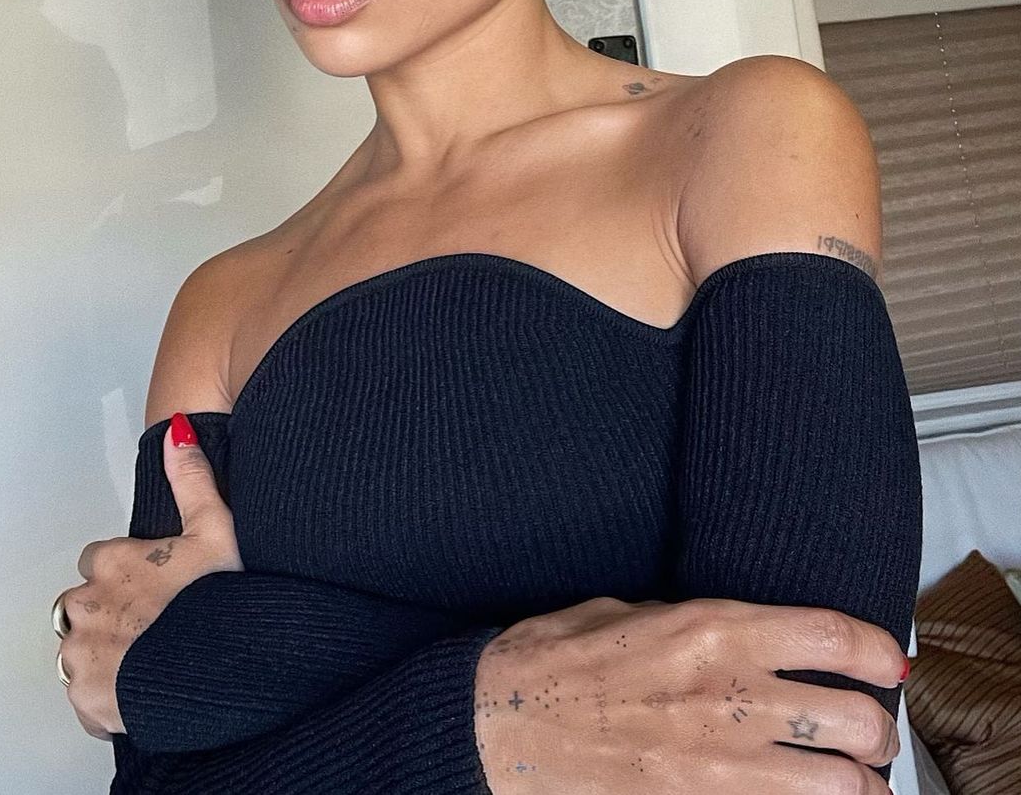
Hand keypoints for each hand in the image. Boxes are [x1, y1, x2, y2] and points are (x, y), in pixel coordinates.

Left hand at [57, 413, 243, 740]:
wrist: (229, 669)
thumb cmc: (225, 598)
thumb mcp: (218, 526)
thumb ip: (192, 477)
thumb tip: (177, 430)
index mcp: (112, 561)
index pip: (98, 559)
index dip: (127, 571)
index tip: (155, 585)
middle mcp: (86, 604)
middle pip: (83, 605)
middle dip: (111, 614)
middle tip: (158, 627)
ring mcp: (82, 654)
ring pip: (82, 651)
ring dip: (107, 656)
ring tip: (153, 662)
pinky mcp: (85, 697)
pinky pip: (87, 697)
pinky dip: (109, 697)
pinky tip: (146, 691)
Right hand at [474, 595, 908, 793]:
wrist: (498, 723)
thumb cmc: (559, 657)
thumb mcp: (634, 612)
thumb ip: (702, 624)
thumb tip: (757, 636)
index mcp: (711, 628)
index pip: (832, 634)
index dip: (879, 651)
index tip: (890, 664)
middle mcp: (728, 696)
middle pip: (854, 718)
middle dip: (877, 731)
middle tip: (868, 733)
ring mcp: (717, 766)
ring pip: (840, 787)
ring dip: (855, 785)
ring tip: (847, 779)